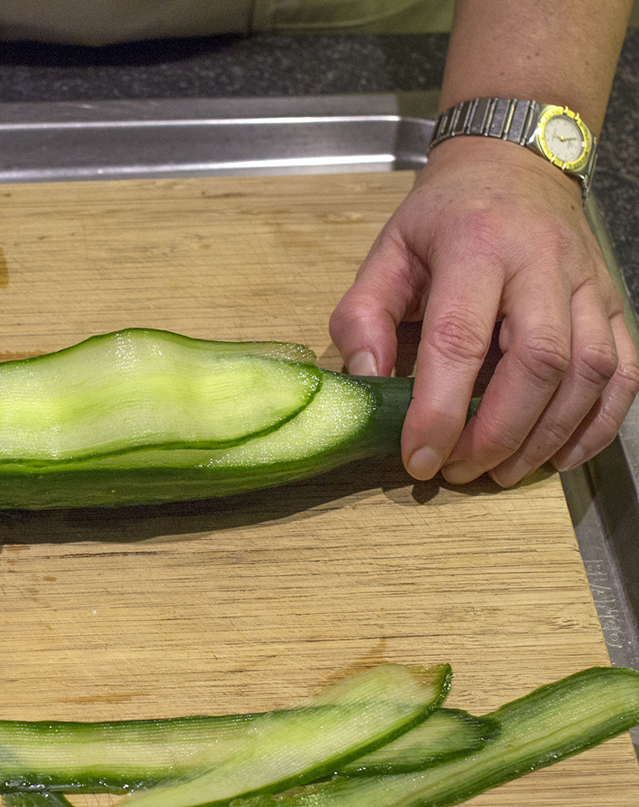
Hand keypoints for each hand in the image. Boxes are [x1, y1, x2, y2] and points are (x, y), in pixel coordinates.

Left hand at [329, 137, 638, 485]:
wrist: (514, 163)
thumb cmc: (443, 217)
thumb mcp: (386, 252)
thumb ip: (363, 315)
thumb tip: (366, 380)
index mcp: (476, 247)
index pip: (461, 338)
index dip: (441, 409)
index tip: (420, 457)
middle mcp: (543, 263)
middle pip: (539, 362)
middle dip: (500, 432)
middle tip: (460, 471)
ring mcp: (590, 283)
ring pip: (589, 372)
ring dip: (547, 436)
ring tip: (502, 472)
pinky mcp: (615, 302)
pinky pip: (624, 371)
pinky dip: (597, 423)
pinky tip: (559, 455)